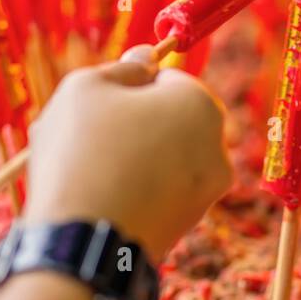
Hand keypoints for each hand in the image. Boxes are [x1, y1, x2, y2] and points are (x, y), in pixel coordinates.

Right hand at [22, 45, 232, 261]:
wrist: (83, 243)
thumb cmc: (83, 152)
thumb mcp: (87, 88)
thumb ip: (123, 66)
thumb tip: (148, 56)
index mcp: (200, 103)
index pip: (166, 79)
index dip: (129, 87)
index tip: (101, 106)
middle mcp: (217, 145)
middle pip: (168, 119)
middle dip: (133, 124)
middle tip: (90, 139)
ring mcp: (206, 190)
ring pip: (162, 157)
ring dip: (133, 158)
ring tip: (91, 172)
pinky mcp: (188, 224)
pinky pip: (159, 192)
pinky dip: (136, 191)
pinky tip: (103, 199)